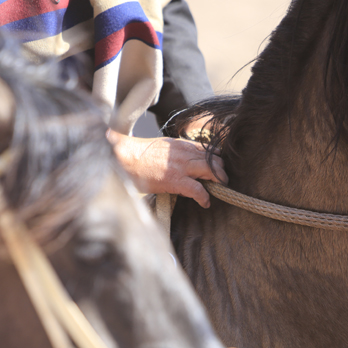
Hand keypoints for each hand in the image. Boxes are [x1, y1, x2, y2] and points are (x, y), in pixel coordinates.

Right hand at [107, 129, 227, 207]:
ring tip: (218, 189)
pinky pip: (198, 189)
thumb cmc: (137, 155)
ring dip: (218, 181)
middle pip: (213, 159)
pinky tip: (205, 203)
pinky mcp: (176, 180)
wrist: (125, 158)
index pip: (206, 149)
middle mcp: (184, 153)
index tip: (217, 166)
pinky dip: (204, 197)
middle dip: (221, 169)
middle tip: (222, 179)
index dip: (215, 159)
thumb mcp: (160, 146)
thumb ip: (174, 152)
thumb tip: (181, 162)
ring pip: (211, 171)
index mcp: (180, 144)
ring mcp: (181, 166)